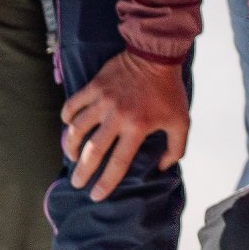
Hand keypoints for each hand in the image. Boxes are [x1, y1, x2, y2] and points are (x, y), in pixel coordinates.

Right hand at [62, 51, 191, 194]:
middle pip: (93, 151)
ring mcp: (103, 101)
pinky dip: (67, 116)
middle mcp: (117, 117)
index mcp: (138, 128)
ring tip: (71, 156)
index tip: (96, 195)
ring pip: (77, 129)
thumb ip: (176, 149)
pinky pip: (73, 104)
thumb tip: (161, 168)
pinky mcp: (94, 86)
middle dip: (82, 171)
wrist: (157, 54)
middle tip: (76, 183)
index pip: (118, 163)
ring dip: (70, 146)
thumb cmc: (169, 91)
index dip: (106, 182)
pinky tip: (67, 125)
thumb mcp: (181, 122)